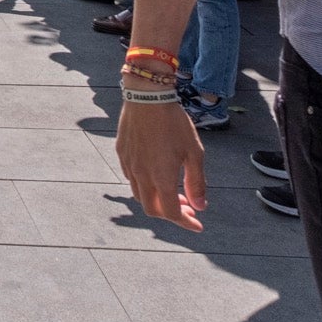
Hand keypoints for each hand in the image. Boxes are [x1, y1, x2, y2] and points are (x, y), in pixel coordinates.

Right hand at [117, 100, 206, 231]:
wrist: (146, 97)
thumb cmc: (174, 123)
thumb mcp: (194, 152)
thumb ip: (197, 182)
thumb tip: (200, 206)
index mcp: (161, 177)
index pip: (171, 212)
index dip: (185, 222)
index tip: (198, 225)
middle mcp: (142, 175)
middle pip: (152, 209)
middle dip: (171, 214)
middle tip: (188, 209)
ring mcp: (129, 165)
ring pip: (139, 195)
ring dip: (157, 200)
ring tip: (174, 192)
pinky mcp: (122, 154)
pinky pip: (131, 178)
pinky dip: (146, 186)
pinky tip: (156, 174)